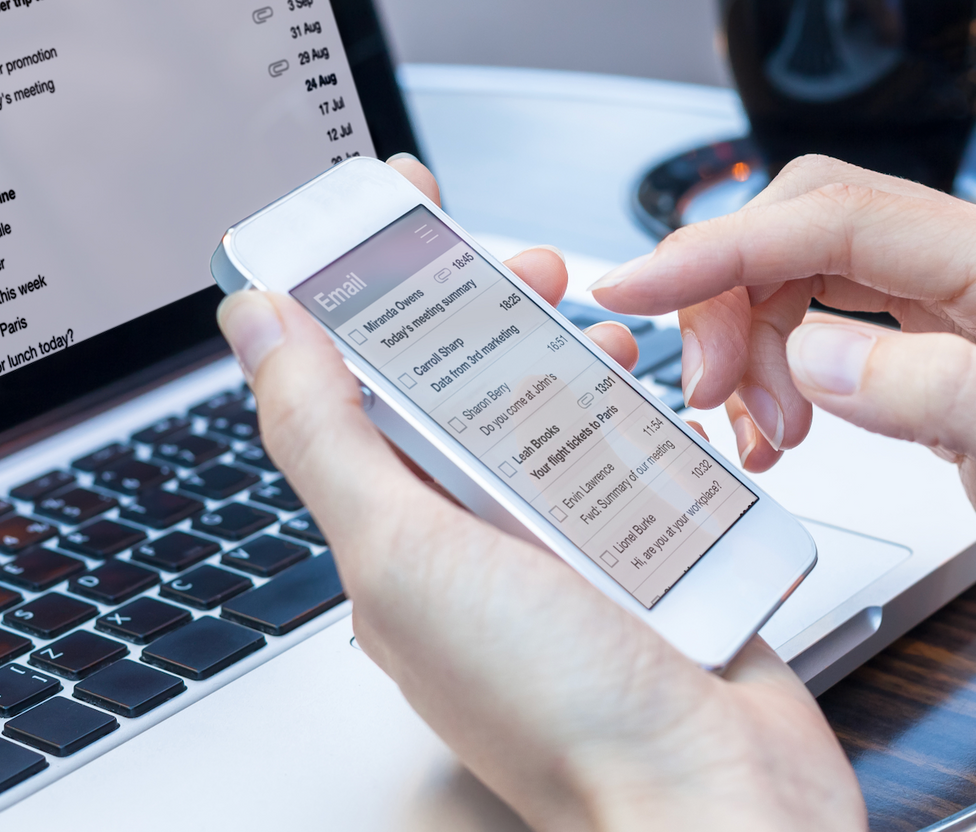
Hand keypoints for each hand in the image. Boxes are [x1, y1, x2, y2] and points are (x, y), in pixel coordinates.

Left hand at [216, 156, 862, 831]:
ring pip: (557, 412)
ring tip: (601, 332)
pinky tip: (662, 397)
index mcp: (399, 544)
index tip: (397, 205)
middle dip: (492, 308)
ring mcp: (568, 552)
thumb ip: (328, 437)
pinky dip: (650, 416)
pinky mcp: (652, 557)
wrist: (719, 805)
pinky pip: (639, 458)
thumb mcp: (406, 556)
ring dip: (575, 355)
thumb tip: (256, 326)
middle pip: (468, 386)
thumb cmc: (563, 714)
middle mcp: (477, 545)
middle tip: (531, 266)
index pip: (362, 387)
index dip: (375, 289)